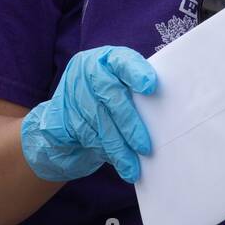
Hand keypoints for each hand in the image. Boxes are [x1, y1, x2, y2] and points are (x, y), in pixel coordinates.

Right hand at [21, 46, 156, 183]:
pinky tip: (116, 161)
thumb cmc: (105, 101)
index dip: (136, 72)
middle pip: (111, 95)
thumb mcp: (120, 88)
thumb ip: (136, 92)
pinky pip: (86, 135)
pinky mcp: (60, 115)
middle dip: (129, 124)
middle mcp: (86, 70)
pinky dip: (103, 151)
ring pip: (98, 121)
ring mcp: (71, 91)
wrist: (64, 118)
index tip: (151, 87)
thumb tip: (165, 112)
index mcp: (106, 58)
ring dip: (118, 147)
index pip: (123, 61)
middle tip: (144, 146)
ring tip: (132, 166)